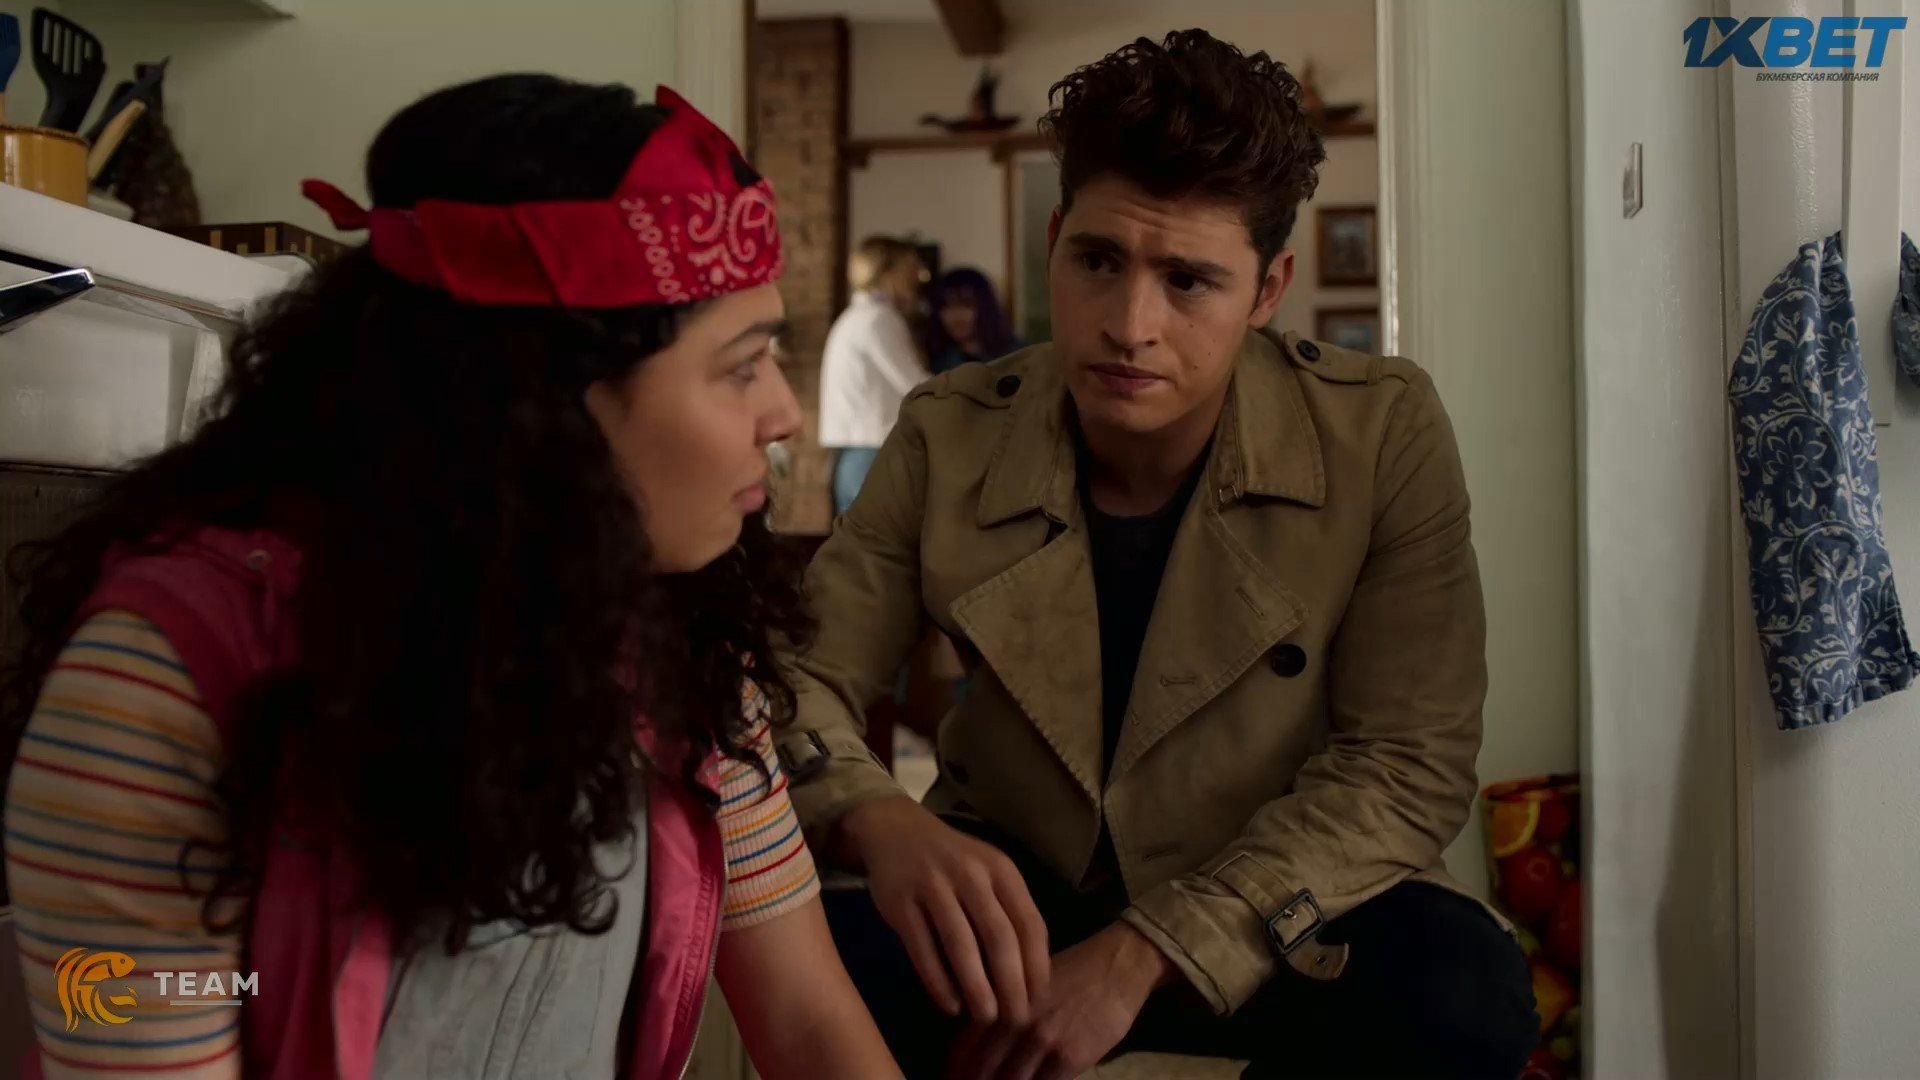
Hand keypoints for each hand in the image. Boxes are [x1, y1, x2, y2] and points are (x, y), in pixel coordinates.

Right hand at [837, 796, 1049, 1024]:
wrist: (895, 829)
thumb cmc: (953, 862)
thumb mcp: (988, 873)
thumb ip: (1008, 912)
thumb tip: (1030, 976)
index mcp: (1001, 870)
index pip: (1029, 923)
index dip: (1037, 966)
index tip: (1039, 1000)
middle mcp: (970, 875)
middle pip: (999, 937)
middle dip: (1011, 984)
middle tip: (1016, 1019)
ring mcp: (933, 886)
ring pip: (961, 945)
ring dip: (976, 987)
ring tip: (986, 1017)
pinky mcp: (900, 902)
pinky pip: (922, 948)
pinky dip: (938, 981)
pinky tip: (949, 1005)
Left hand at [947, 922, 1171, 1079]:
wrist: (1116, 967)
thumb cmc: (1071, 971)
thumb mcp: (1024, 983)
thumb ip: (1000, 1010)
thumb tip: (978, 1042)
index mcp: (999, 1001)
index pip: (965, 1049)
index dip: (957, 1071)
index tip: (955, 1079)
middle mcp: (1014, 1022)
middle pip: (983, 1071)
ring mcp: (1041, 1041)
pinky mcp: (1069, 1057)